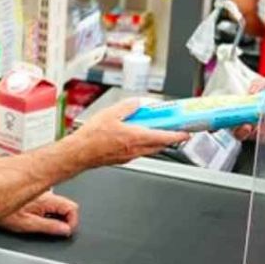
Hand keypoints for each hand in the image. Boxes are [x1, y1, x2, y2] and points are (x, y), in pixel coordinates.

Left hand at [0, 192, 79, 236]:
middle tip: (53, 228)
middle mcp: (45, 192)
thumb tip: (65, 231)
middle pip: (66, 205)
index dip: (72, 222)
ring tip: (38, 222)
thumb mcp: (26, 224)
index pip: (72, 208)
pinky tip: (31, 215)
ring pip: (56, 203)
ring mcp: (39, 191)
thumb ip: (48, 227)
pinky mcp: (32, 191)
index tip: (64, 231)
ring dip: (53, 215)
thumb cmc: (1, 210)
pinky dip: (44, 210)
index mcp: (47, 200)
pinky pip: (46, 200)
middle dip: (63, 218)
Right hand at [72, 98, 189, 166]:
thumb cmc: (91, 137)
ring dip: (156, 142)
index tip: (186, 133)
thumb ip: (128, 107)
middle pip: (160, 145)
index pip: (164, 137)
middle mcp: (135, 149)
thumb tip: (138, 103)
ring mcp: (129, 156)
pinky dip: (144, 145)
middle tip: (174, 130)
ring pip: (150, 150)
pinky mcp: (123, 160)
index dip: (178, 135)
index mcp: (135, 137)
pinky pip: (139, 152)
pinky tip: (136, 137)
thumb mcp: (110, 113)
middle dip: (169, 138)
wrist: (79, 153)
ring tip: (154, 131)